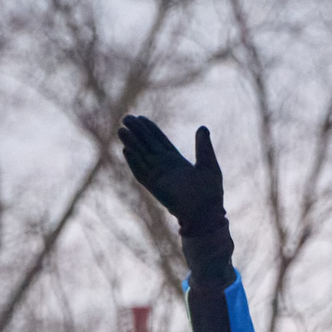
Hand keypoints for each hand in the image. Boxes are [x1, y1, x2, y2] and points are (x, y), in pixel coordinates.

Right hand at [115, 117, 225, 233]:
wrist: (206, 213)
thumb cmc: (210, 192)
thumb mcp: (208, 164)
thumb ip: (203, 146)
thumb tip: (202, 128)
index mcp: (176, 162)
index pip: (159, 141)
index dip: (150, 130)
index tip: (140, 118)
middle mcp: (165, 168)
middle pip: (147, 146)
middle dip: (137, 132)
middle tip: (126, 118)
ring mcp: (159, 177)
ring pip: (141, 157)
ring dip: (131, 144)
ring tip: (121, 130)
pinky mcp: (155, 187)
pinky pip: (141, 173)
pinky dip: (134, 162)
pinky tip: (126, 150)